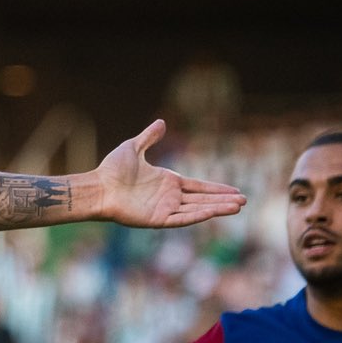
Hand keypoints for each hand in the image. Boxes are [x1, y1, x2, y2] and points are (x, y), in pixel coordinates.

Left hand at [90, 120, 244, 228]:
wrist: (97, 186)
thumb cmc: (111, 169)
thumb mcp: (133, 147)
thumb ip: (149, 137)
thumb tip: (162, 122)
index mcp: (167, 182)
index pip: (198, 186)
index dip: (216, 189)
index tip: (235, 191)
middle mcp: (169, 197)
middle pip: (202, 199)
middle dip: (223, 200)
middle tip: (244, 201)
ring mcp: (164, 209)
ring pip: (197, 210)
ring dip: (216, 209)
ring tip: (237, 207)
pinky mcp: (157, 220)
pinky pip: (182, 219)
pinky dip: (197, 216)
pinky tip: (212, 212)